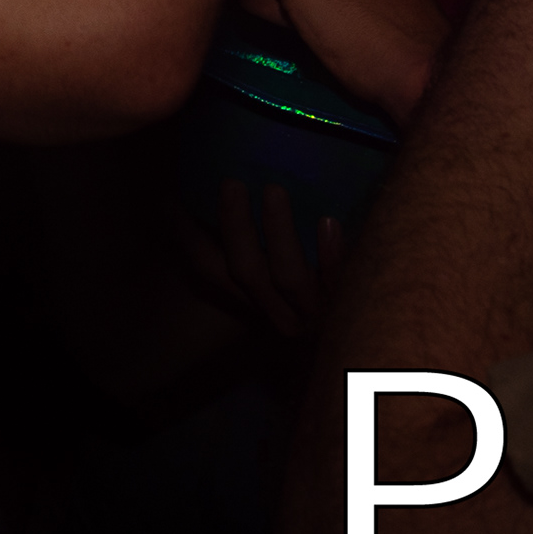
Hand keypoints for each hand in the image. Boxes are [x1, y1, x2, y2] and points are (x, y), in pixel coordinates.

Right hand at [176, 179, 338, 341]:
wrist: (361, 350)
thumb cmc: (316, 293)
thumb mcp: (276, 270)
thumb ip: (249, 235)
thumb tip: (203, 185)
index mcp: (250, 295)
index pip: (208, 265)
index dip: (186, 232)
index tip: (171, 195)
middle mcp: (275, 307)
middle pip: (245, 270)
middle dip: (235, 226)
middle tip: (231, 182)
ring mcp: (311, 312)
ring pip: (288, 277)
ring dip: (278, 233)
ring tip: (273, 190)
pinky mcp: (348, 310)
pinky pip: (337, 285)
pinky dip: (331, 256)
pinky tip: (328, 222)